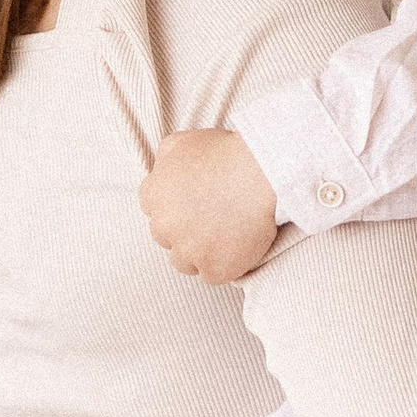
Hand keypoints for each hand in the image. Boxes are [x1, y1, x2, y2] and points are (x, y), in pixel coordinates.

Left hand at [140, 129, 280, 282]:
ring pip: (185, 262)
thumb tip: (161, 169)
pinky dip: (224, 265)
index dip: (175, 208)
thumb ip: (165, 158)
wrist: (262, 173)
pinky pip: (212, 275)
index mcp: (154, 196)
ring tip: (225, 236)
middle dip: (185, 231)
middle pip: (166, 238)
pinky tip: (237, 247)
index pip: (153, 210)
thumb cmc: (227, 153)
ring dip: (200, 252)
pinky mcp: (214, 269)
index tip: (195, 205)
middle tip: (212, 219)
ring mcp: (188, 251)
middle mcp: (164, 226)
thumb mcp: (185, 141)